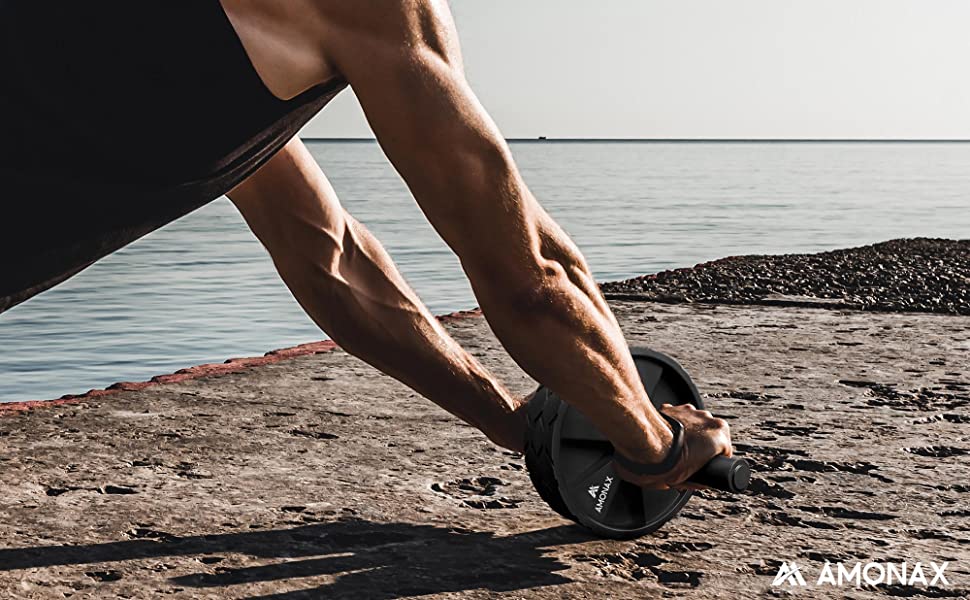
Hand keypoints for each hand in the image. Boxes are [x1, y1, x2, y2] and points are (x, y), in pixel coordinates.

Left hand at [613, 403, 732, 489]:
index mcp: (719, 435)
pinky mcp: (671, 406)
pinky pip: (676, 417)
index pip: (724, 450)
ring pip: (693, 424)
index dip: (713, 462)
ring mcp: (689, 410)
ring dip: (687, 434)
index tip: (704, 467)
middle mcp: (707, 418)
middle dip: (699, 446)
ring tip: (674, 449)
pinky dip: (672, 425)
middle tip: (686, 460)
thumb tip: (696, 484)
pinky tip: (664, 438)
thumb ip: (694, 482)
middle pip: (709, 435)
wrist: (641, 443)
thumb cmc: (664, 462)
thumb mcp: (683, 482)